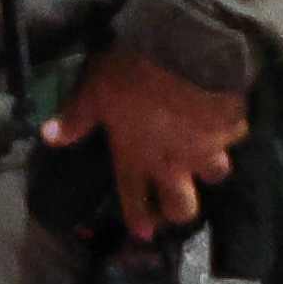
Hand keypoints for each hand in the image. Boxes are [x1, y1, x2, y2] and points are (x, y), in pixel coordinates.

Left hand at [40, 46, 244, 239]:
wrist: (187, 50)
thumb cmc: (132, 74)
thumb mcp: (95, 91)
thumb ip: (76, 117)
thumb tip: (47, 137)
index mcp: (136, 157)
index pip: (134, 199)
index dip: (138, 218)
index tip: (144, 233)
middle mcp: (173, 163)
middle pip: (183, 207)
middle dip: (179, 210)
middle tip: (177, 202)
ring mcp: (207, 149)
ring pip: (216, 175)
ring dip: (210, 168)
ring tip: (207, 156)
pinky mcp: (232, 128)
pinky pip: (235, 137)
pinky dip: (230, 132)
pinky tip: (227, 121)